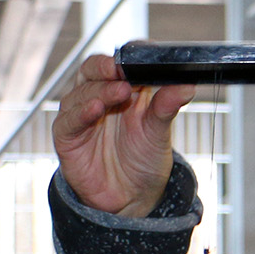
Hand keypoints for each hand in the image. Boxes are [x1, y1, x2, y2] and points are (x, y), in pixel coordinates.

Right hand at [52, 54, 196, 216]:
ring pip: (81, 91)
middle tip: (122, 69)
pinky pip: (69, 119)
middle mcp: (100, 94)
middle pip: (95, 68)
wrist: (130, 199)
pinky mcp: (67, 135)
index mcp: (125, 86)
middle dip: (107, 66)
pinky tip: (95, 109)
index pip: (123, 59)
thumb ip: (167, 107)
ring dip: (100, 89)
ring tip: (118, 92)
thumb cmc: (143, 159)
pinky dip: (81, 113)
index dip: (130, 54)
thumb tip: (187, 85)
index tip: (143, 55)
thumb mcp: (159, 132)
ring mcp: (81, 113)